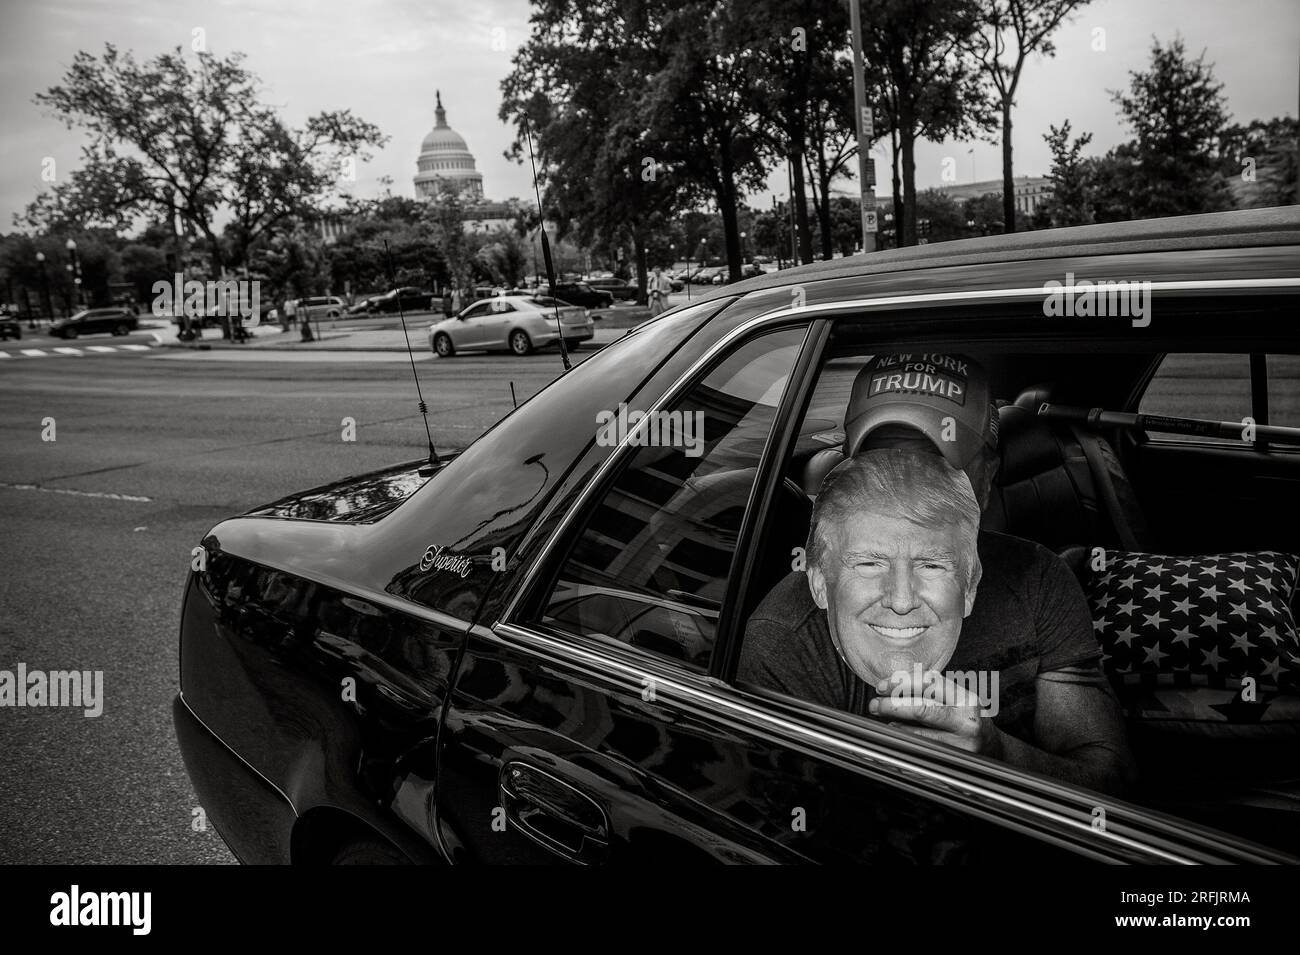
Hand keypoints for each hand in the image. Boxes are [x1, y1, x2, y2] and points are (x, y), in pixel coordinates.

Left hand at [868, 670, 1002, 756]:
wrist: (994, 749)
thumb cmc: (969, 718)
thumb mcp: (959, 698)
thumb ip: (933, 689)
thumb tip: (895, 682)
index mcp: (967, 699)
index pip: (930, 685)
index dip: (901, 683)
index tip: (882, 685)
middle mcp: (966, 721)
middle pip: (921, 710)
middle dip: (892, 705)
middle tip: (874, 703)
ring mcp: (961, 744)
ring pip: (918, 732)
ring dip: (894, 723)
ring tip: (883, 716)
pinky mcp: (954, 760)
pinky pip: (922, 747)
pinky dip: (905, 737)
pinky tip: (897, 731)